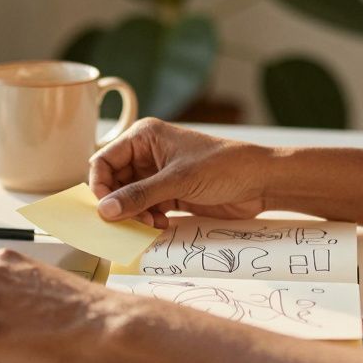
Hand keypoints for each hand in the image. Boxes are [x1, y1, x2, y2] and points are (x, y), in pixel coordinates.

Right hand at [89, 118, 269, 226]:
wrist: (262, 181)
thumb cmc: (224, 166)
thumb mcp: (178, 180)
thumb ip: (140, 195)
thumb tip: (105, 210)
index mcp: (145, 137)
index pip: (105, 160)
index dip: (100, 184)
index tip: (104, 208)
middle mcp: (148, 154)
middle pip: (115, 182)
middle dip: (119, 204)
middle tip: (128, 222)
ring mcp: (159, 175)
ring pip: (130, 199)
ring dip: (135, 215)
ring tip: (150, 224)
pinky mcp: (171, 194)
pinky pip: (147, 209)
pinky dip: (148, 220)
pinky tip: (161, 225)